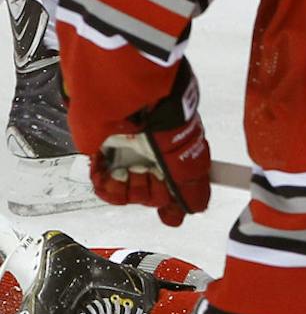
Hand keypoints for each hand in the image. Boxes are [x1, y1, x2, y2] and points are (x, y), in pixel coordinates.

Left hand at [90, 67, 209, 225]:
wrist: (129, 99)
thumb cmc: (164, 120)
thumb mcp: (187, 157)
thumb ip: (193, 186)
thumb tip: (197, 208)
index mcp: (176, 153)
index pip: (176, 187)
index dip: (174, 202)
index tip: (172, 214)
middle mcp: (152, 156)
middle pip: (153, 195)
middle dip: (153, 192)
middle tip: (153, 175)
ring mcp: (126, 157)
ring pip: (128, 194)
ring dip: (130, 188)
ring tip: (132, 170)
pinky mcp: (99, 156)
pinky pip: (103, 186)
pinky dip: (107, 186)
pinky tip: (114, 174)